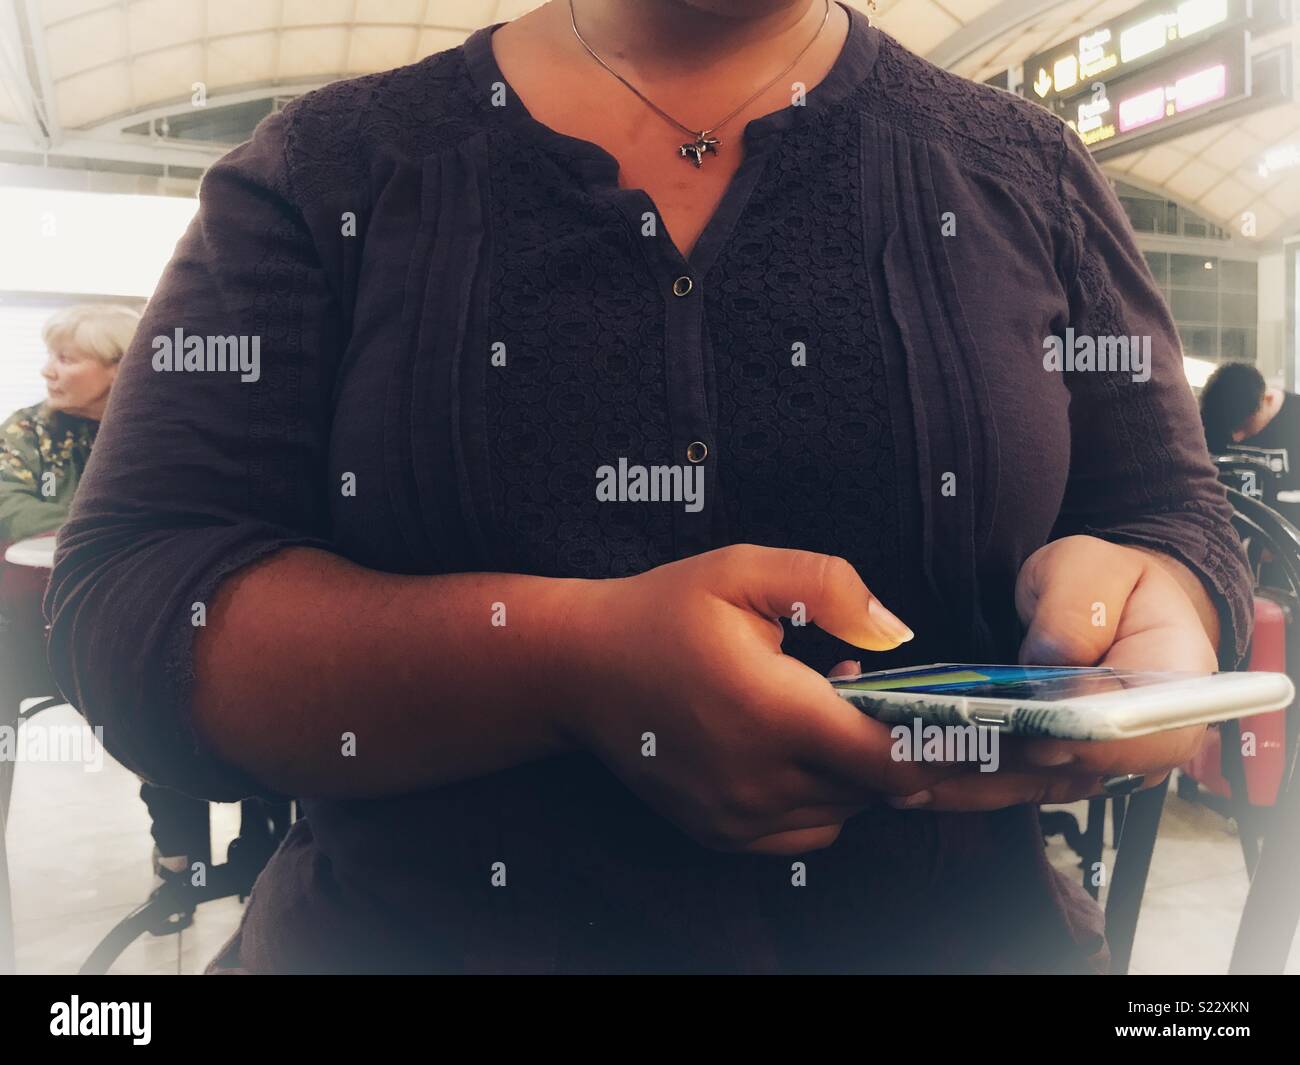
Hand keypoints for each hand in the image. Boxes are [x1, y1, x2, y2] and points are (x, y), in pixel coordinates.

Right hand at [553, 545, 967, 854]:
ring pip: (845, 810)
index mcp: (774, 712)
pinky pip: (807, 831)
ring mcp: (737, 816)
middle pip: (875, 788)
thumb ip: (829, 587)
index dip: (939, 746)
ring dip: (856, 769)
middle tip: (867, 686)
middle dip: (893, 744)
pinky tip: (796, 746)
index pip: (893, 759)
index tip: (959, 722)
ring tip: (821, 707)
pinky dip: (824, 798)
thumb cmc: (663, 612)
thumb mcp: (742, 570)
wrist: (578, 669)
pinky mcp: (721, 833)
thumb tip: (897, 635)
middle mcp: (759, 779)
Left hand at [896, 535, 1216, 811]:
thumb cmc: (1108, 584)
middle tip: (925, 755)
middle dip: (996, 763)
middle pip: (1068, 769)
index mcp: (1173, 692)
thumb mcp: (1095, 569)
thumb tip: (1052, 662)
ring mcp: (1086, 766)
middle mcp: (1134, 747)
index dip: (1092, 741)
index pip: (1145, 735)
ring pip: (1021, 785)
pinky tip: (902, 778)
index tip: (1036, 736)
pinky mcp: (1043, 772)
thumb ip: (1078, 609)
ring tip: (897, 768)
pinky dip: (951, 781)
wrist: (1106, 608)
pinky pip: (999, 784)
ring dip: (957, 780)